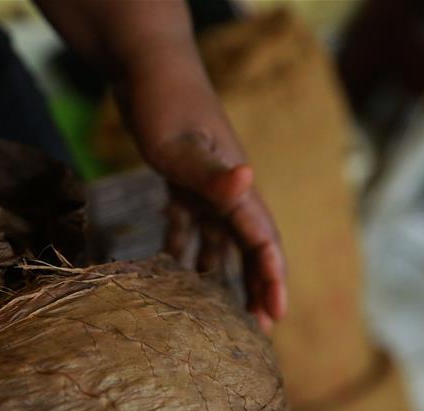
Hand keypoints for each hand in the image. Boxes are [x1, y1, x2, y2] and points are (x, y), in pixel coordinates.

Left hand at [116, 40, 286, 331]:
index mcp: (234, 186)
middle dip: (255, 286)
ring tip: (216, 312)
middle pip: (247, 246)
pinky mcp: (181, 180)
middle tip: (257, 328)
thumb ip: (210, 171)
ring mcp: (204, 186)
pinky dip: (182, 247)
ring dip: (219, 273)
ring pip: (218, 239)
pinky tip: (169, 270)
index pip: (261, 239)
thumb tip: (248, 182)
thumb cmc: (165, 103)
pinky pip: (187, 223)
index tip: (276, 315)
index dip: (271, 278)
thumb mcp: (181, 143)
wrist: (148, 68)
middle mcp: (226, 190)